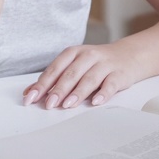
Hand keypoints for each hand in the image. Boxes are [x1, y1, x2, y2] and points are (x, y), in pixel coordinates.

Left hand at [21, 43, 143, 108]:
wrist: (128, 56)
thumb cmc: (96, 63)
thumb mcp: (74, 66)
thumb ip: (53, 79)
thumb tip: (29, 93)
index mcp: (74, 53)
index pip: (55, 68)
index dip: (43, 83)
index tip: (32, 98)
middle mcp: (89, 56)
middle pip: (71, 73)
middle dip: (59, 89)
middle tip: (49, 104)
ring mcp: (105, 64)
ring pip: (89, 78)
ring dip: (78, 92)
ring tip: (68, 104)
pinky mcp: (119, 74)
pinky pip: (110, 84)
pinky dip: (103, 93)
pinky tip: (95, 102)